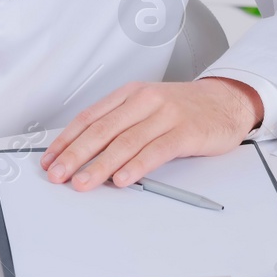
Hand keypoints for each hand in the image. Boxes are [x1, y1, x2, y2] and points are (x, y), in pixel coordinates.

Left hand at [39, 77, 262, 190]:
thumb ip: (120, 125)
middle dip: (75, 155)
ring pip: (125, 142)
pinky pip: (155, 150)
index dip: (66, 140)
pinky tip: (122, 179)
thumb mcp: (147, 107)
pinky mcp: (186, 132)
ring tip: (83, 182)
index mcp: (129, 94)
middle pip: (102, 130)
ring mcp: (165, 115)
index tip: (49, 159)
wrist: (226, 100)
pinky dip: (136, 166)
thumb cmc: (183, 108)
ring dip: (100, 165)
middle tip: (58, 174)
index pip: (89, 118)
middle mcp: (144, 101)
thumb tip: (84, 153)